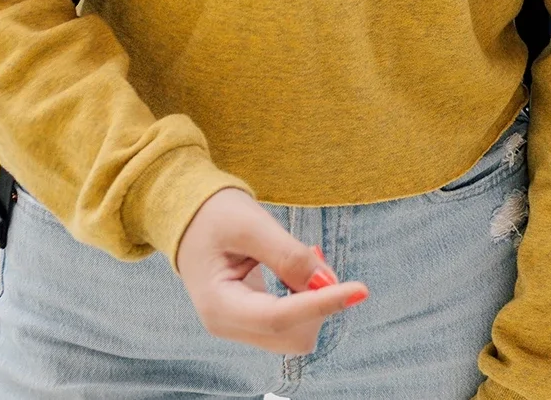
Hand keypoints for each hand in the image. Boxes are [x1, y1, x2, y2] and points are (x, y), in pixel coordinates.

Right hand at [174, 188, 367, 355]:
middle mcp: (227, 325)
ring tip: (305, 257)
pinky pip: (293, 323)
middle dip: (318, 303)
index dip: (322, 304)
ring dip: (315, 302)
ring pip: (297, 334)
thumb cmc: (215, 215)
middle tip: (315, 253)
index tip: (360, 289)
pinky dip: (308, 301)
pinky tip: (301, 272)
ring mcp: (240, 326)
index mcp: (218, 305)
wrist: (190, 218)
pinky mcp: (253, 319)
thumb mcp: (251, 224)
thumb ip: (288, 255)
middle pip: (293, 335)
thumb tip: (325, 283)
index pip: (279, 319)